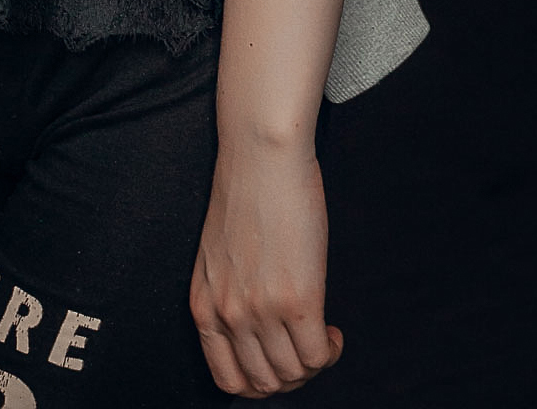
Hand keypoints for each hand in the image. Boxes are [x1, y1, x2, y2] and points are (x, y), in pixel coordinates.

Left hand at [190, 144, 342, 396]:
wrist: (260, 153)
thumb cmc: (244, 193)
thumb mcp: (217, 255)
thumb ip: (227, 295)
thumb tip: (253, 334)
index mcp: (203, 305)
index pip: (228, 379)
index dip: (260, 383)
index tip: (278, 363)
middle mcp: (228, 314)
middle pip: (265, 384)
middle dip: (291, 377)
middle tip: (305, 351)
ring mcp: (262, 309)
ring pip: (294, 374)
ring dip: (313, 364)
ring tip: (321, 338)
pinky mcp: (298, 299)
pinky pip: (317, 355)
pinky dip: (330, 352)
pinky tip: (333, 332)